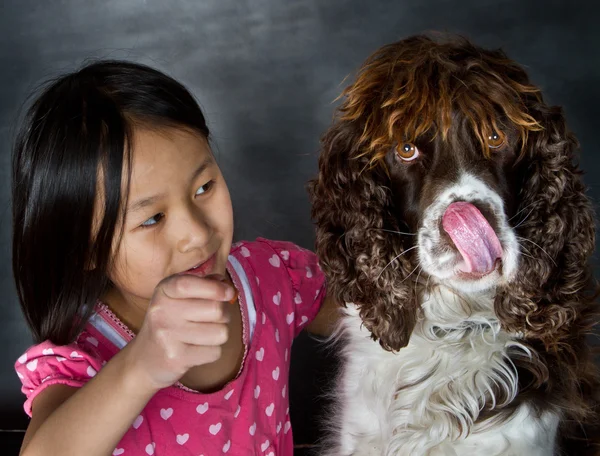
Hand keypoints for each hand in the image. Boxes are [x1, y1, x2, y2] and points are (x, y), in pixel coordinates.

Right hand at [126, 274, 235, 389]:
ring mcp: (167, 336)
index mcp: (164, 291)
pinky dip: (211, 352)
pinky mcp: (176, 358)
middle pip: (215, 309)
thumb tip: (226, 286)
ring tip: (202, 335)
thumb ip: (204, 285)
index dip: (215, 288)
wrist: (144, 360)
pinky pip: (215, 352)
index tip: (229, 293)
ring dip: (218, 334)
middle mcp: (162, 311)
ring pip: (220, 332)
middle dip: (224, 315)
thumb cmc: (171, 322)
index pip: (189, 284)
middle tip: (212, 319)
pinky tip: (196, 350)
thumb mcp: (180, 297)